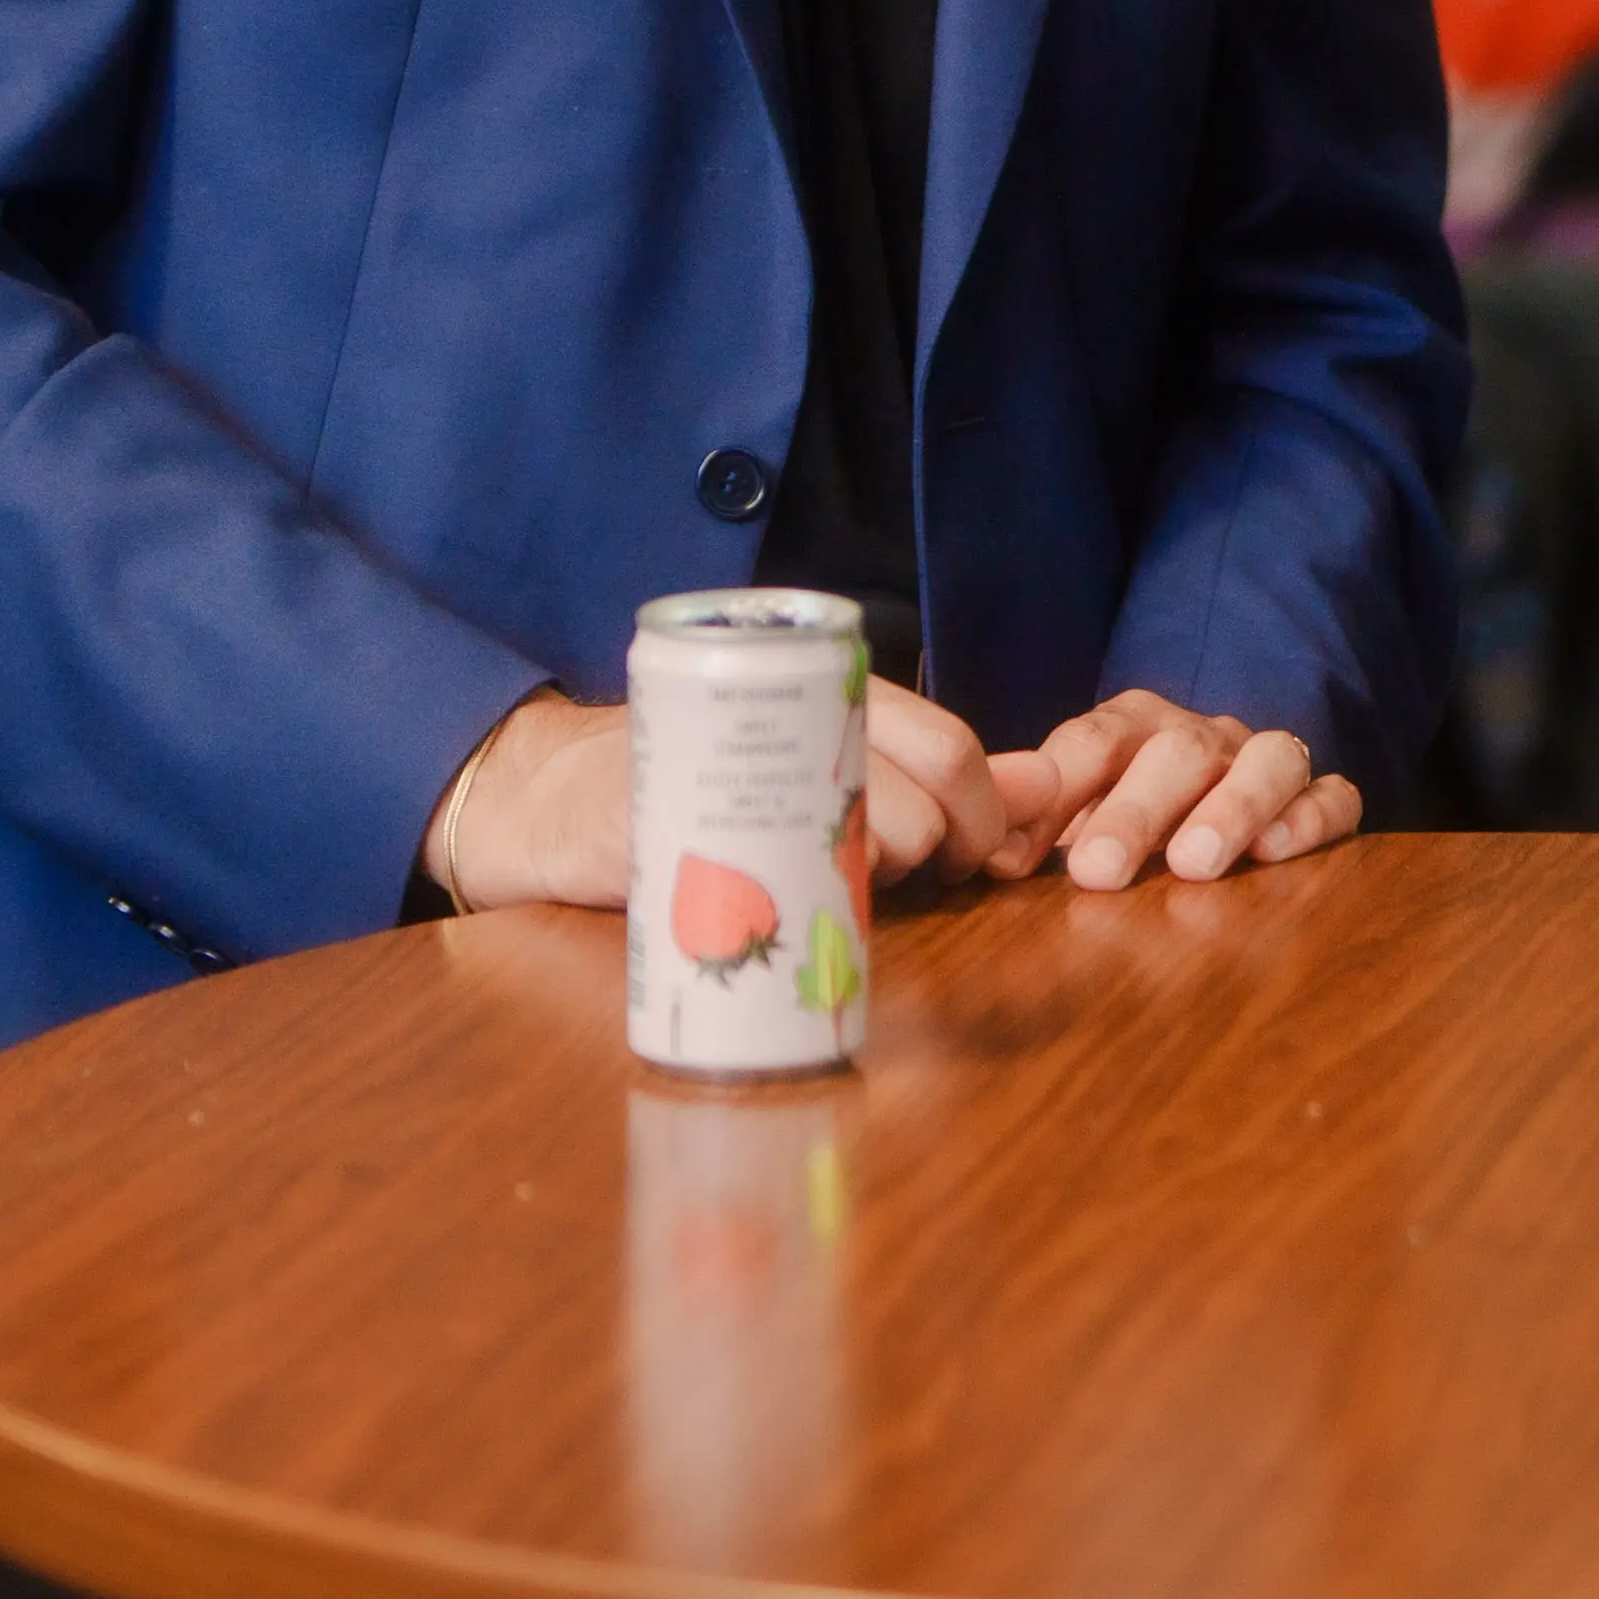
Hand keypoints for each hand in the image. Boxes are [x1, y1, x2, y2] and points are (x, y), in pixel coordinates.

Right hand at [420, 680, 1028, 914]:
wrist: (556, 794)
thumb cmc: (709, 781)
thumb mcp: (816, 766)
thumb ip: (927, 778)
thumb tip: (1042, 791)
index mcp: (834, 693)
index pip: (949, 746)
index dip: (986, 813)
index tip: (982, 858)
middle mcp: (792, 715)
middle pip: (916, 797)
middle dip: (932, 853)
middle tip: (895, 874)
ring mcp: (736, 767)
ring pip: (861, 837)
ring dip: (865, 878)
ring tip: (819, 875)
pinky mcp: (679, 823)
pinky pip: (771, 880)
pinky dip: (788, 905)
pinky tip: (771, 902)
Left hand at [993, 686, 1363, 887]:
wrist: (1208, 818)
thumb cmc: (1120, 832)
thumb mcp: (1067, 827)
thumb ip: (1028, 829)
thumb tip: (984, 853)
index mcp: (1132, 729)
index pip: (1093, 742)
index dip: (1051, 795)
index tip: (1011, 861)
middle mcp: (1201, 737)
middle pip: (1177, 751)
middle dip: (1135, 810)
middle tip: (1097, 873)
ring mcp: (1264, 764)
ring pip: (1266, 760)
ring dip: (1229, 809)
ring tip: (1193, 865)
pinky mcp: (1319, 799)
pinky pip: (1332, 795)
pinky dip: (1309, 817)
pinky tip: (1277, 852)